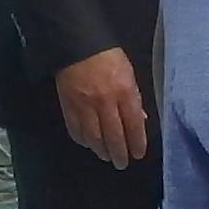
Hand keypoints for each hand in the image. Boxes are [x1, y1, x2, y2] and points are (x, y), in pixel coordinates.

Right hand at [56, 48, 149, 166]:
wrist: (77, 45)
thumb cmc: (108, 57)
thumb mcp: (129, 73)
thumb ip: (134, 97)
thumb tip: (139, 119)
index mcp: (124, 92)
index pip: (133, 125)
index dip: (136, 142)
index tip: (138, 154)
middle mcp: (105, 102)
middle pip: (114, 136)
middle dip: (119, 153)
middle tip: (122, 163)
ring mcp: (85, 106)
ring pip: (94, 138)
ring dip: (101, 151)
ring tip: (106, 156)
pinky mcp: (69, 107)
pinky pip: (76, 130)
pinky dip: (83, 140)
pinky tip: (89, 144)